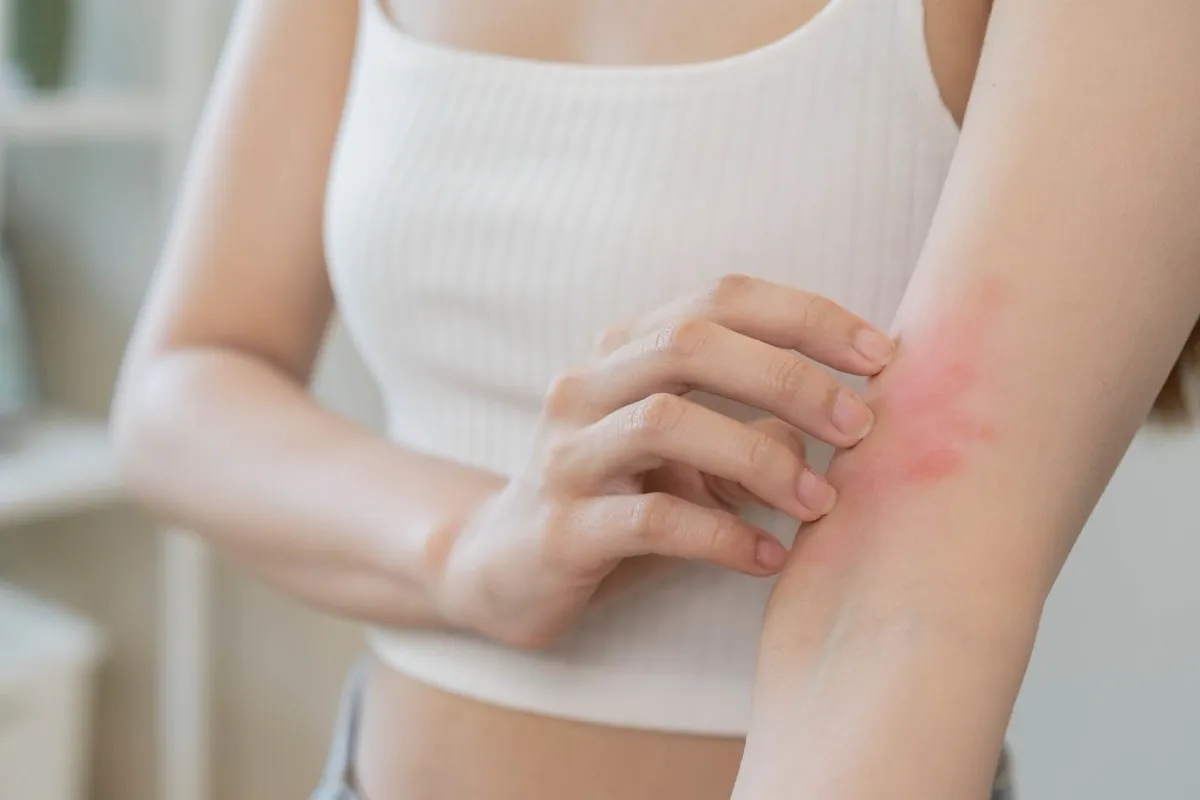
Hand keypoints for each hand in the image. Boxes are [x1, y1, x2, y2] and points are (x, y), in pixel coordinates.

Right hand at [432, 274, 894, 647]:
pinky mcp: (562, 527)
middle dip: (788, 377)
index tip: (880, 355)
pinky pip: (649, 518)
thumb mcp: (688, 452)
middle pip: (690, 344)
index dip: (804, 316)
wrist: (506, 564)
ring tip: (820, 502)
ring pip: (665, 422)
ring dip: (760, 458)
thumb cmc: (619, 496)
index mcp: (622, 350)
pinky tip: (767, 556)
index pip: (718, 300)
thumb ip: (751, 425)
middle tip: (858, 426)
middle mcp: (587, 386)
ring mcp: (567, 454)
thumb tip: (835, 426)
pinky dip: (722, 534)